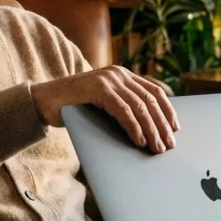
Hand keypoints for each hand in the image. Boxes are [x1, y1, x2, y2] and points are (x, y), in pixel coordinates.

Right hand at [31, 67, 179, 152]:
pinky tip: (139, 140)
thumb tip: (150, 126)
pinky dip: (134, 127)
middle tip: (168, 145)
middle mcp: (119, 73)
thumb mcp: (104, 103)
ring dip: (151, 130)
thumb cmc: (76, 107)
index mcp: (123, 75)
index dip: (168, 110)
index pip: (155, 91)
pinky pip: (123, 110)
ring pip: (140, 106)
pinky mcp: (99, 89)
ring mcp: (109, 79)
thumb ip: (123, 106)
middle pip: (151, 100)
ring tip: (156, 147)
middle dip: (162, 124)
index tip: (175, 128)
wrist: (45, 101)